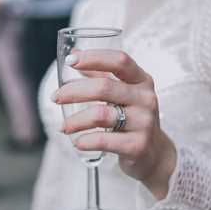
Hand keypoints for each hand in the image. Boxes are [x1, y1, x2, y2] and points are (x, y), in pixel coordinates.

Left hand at [52, 50, 176, 199]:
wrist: (155, 154)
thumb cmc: (134, 118)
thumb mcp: (125, 93)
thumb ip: (103, 75)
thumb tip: (75, 55)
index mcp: (142, 81)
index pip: (120, 61)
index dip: (94, 58)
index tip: (70, 60)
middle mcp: (146, 99)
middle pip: (104, 87)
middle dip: (73, 91)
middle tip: (55, 97)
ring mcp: (144, 123)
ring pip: (100, 115)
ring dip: (75, 120)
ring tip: (64, 126)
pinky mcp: (137, 145)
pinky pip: (104, 140)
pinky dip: (85, 141)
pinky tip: (78, 142)